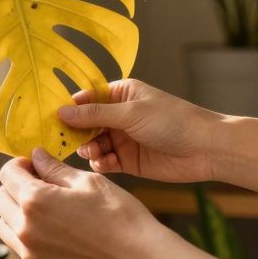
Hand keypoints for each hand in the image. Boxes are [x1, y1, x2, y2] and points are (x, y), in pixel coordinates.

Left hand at [0, 148, 168, 258]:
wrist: (138, 258)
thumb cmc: (118, 215)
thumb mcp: (87, 181)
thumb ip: (54, 168)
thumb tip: (35, 156)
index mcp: (35, 201)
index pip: (7, 174)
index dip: (21, 164)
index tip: (35, 166)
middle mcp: (26, 229)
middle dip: (14, 187)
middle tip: (40, 184)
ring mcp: (31, 254)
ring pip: (4, 225)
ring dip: (15, 212)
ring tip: (44, 209)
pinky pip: (20, 248)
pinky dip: (27, 235)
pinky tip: (53, 230)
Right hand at [59, 79, 221, 182]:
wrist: (206, 149)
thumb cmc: (174, 121)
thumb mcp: (131, 113)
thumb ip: (96, 114)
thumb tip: (62, 111)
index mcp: (120, 94)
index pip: (86, 99)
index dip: (69, 109)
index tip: (51, 121)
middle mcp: (119, 115)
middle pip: (85, 124)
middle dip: (76, 133)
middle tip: (67, 142)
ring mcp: (123, 139)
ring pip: (93, 144)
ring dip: (89, 150)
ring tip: (94, 153)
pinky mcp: (128, 161)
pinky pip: (105, 162)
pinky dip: (101, 164)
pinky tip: (105, 164)